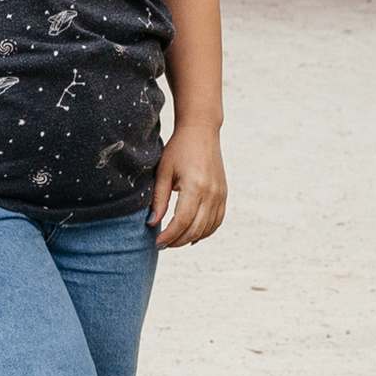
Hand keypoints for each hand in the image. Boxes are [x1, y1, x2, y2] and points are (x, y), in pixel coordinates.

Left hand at [149, 118, 226, 248]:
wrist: (201, 131)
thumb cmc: (179, 148)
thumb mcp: (164, 171)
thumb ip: (159, 199)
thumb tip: (152, 223)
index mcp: (196, 186)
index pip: (182, 221)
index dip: (169, 236)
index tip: (157, 242)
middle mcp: (211, 193)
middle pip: (195, 229)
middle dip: (177, 240)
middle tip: (162, 244)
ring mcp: (220, 194)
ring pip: (207, 228)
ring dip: (191, 238)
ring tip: (174, 241)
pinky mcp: (223, 194)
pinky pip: (217, 220)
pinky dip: (206, 231)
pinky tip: (192, 235)